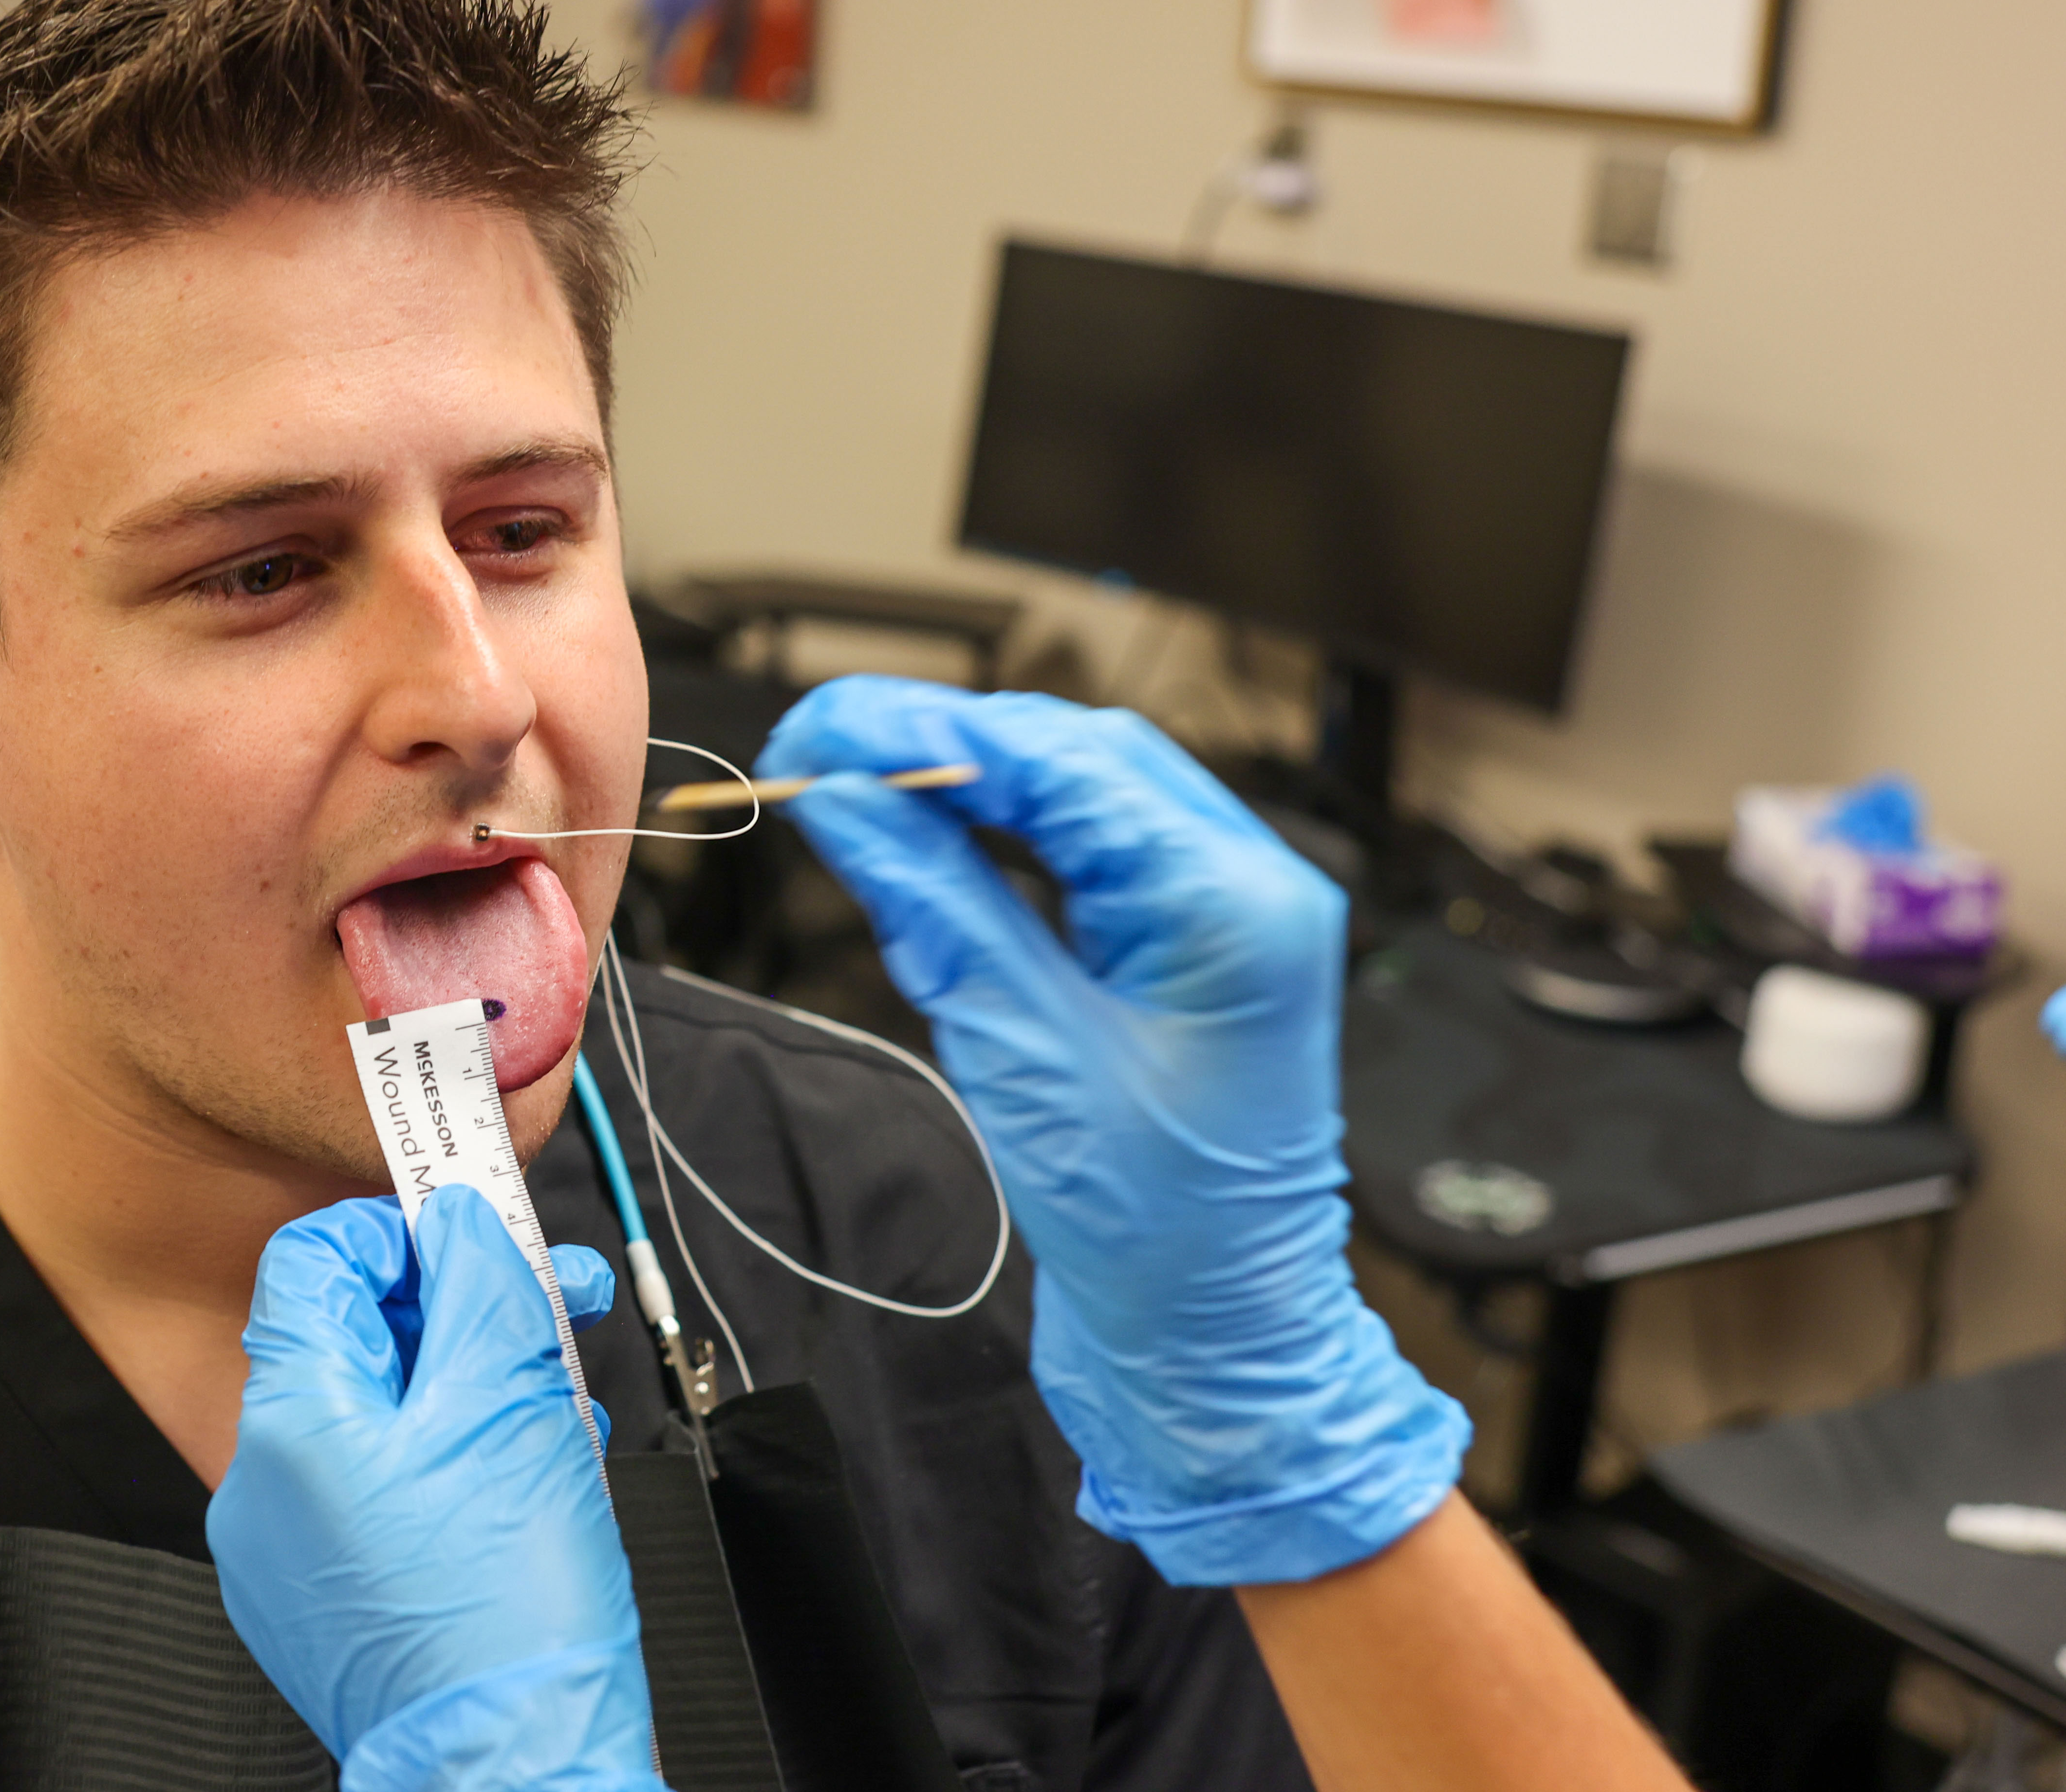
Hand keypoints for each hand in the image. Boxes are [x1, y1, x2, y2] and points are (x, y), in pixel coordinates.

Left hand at [206, 1187, 660, 1790]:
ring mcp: (292, 1552)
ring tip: (561, 1405)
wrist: (510, 1760)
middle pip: (361, 1338)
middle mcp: (268, 1484)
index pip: (317, 1262)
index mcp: (294, 1419)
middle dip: (468, 1310)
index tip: (476, 1232)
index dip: (403, 1231)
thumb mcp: (509, 1396)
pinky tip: (531, 1475)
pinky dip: (459, 1463)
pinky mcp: (331, 1601)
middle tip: (554, 1301)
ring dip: (479, 1387)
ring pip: (388, 1417)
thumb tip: (462, 1222)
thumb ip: (480, 1284)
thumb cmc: (506, 1608)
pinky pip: (387, 1493)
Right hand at [760, 677, 1465, 1585]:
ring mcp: (1230, 911)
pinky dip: (1006, 834)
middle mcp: (1249, 883)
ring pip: (1081, 791)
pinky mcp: (1193, 944)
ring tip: (857, 792)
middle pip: (1073, 754)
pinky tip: (933, 841)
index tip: (818, 729)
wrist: (1217, 1336)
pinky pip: (1093, 850)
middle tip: (816, 752)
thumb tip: (845, 796)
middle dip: (940, 745)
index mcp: (1232, 901)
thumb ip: (936, 904)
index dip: (923, 732)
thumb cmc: (1151, 1227)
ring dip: (968, 783)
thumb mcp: (1023, 1050)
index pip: (1058, 759)